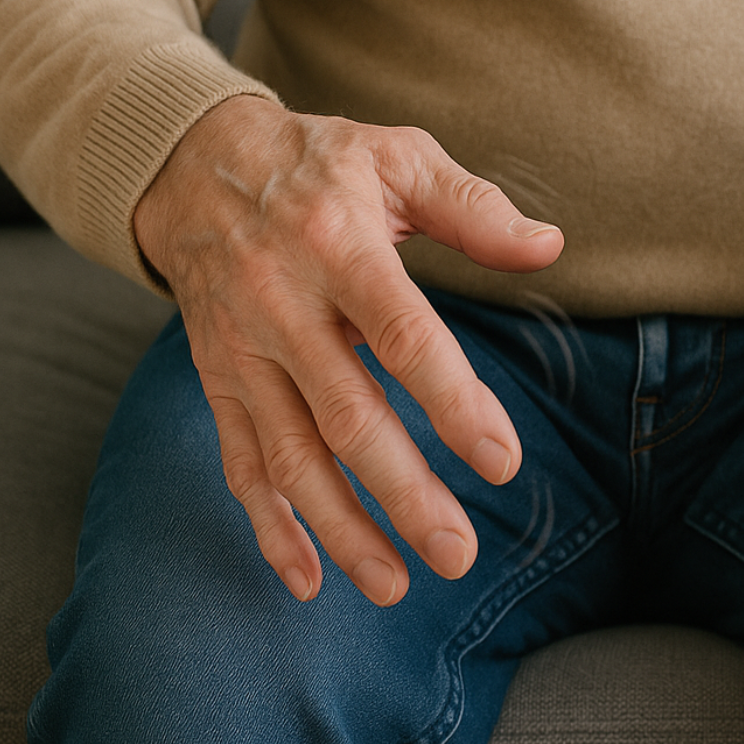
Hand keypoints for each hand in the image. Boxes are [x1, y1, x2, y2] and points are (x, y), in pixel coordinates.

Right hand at [134, 96, 562, 605]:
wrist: (192, 164)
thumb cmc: (320, 164)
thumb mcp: (399, 157)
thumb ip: (474, 208)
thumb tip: (551, 247)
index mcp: (338, 246)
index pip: (402, 335)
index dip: (451, 401)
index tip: (501, 461)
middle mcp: (281, 305)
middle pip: (345, 415)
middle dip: (401, 492)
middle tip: (459, 554)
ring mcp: (241, 351)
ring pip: (289, 456)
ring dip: (340, 527)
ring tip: (395, 585)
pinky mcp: (217, 380)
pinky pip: (239, 462)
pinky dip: (270, 525)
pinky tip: (308, 580)